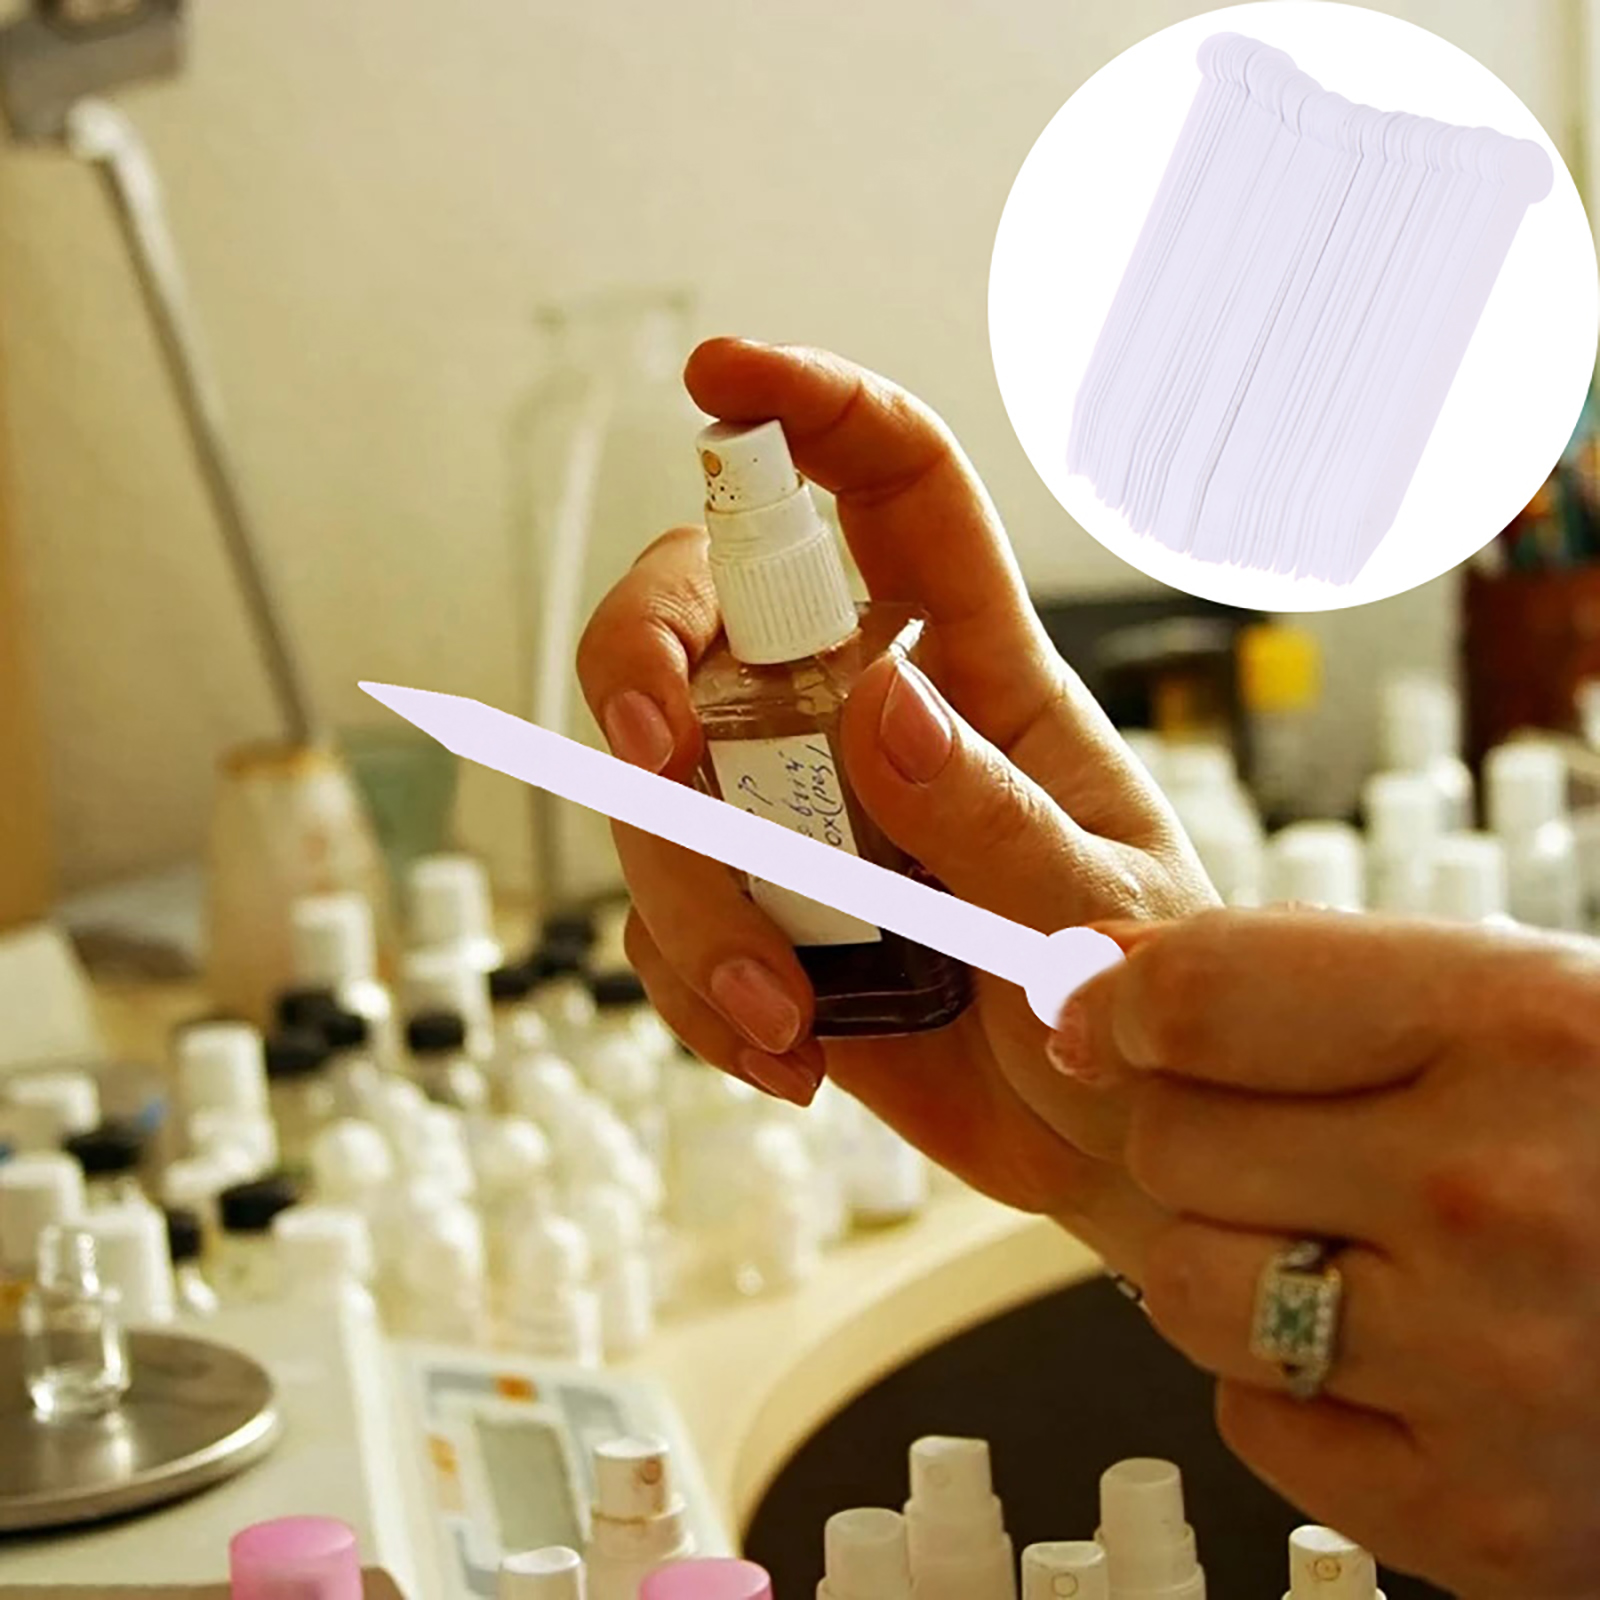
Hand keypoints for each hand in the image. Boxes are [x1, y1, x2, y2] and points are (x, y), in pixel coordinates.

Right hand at [576, 336, 1214, 1268]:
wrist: (1102, 1152)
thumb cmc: (1139, 1018)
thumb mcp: (1099, 922)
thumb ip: (994, 819)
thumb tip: (879, 706)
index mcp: (976, 672)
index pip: (892, 490)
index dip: (812, 409)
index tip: (719, 375)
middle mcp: (861, 721)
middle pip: (700, 611)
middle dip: (642, 659)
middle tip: (657, 754)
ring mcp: (794, 819)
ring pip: (656, 791)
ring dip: (693, 904)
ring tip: (790, 1017)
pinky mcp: (750, 917)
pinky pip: (659, 917)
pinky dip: (695, 990)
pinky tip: (788, 1055)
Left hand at [1060, 908, 1599, 1598]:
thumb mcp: (1513, 1002)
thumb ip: (1293, 977)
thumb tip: (1083, 976)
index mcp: (1526, 1027)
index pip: (1195, 1001)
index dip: (1120, 1000)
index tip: (1104, 1013)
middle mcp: (1508, 1198)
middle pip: (1167, 1141)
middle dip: (1201, 1132)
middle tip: (1306, 1144)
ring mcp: (1501, 1373)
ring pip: (1180, 1286)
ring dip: (1230, 1260)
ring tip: (1355, 1247)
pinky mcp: (1491, 1522)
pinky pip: (1252, 1420)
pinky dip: (1295, 1388)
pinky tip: (1405, 1354)